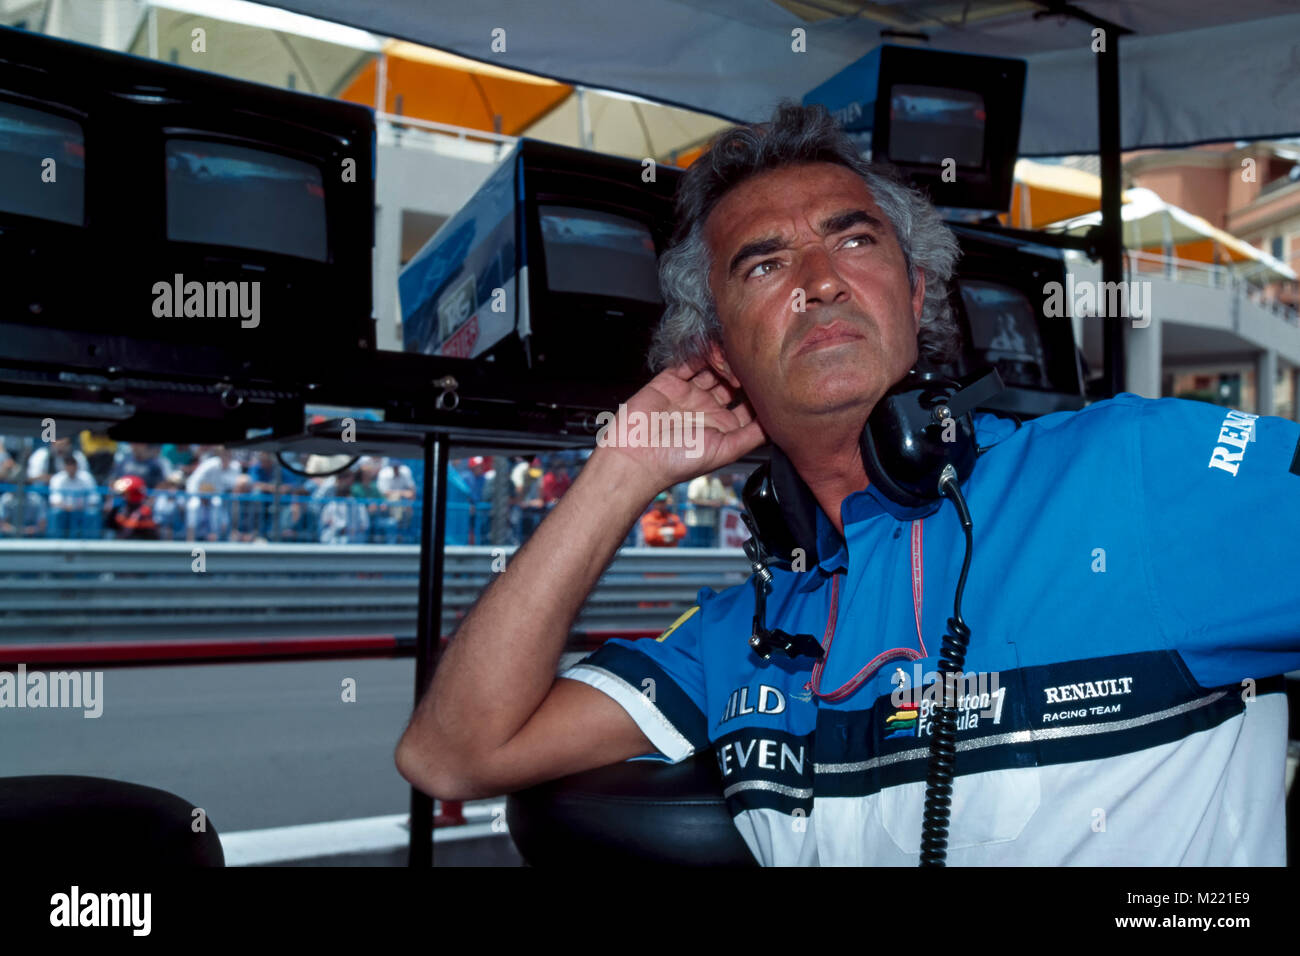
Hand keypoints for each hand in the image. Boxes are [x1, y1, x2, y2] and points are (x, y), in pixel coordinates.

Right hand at [593, 360, 766, 493]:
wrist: (637, 457)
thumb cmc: (678, 461)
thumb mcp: (725, 450)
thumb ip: (752, 436)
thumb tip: (778, 424)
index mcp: (722, 427)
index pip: (748, 404)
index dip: (759, 392)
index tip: (770, 380)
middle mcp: (706, 409)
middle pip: (732, 382)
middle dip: (742, 371)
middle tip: (752, 361)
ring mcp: (688, 393)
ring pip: (712, 368)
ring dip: (723, 360)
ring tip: (733, 354)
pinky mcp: (668, 381)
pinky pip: (688, 362)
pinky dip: (700, 354)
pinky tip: (711, 350)